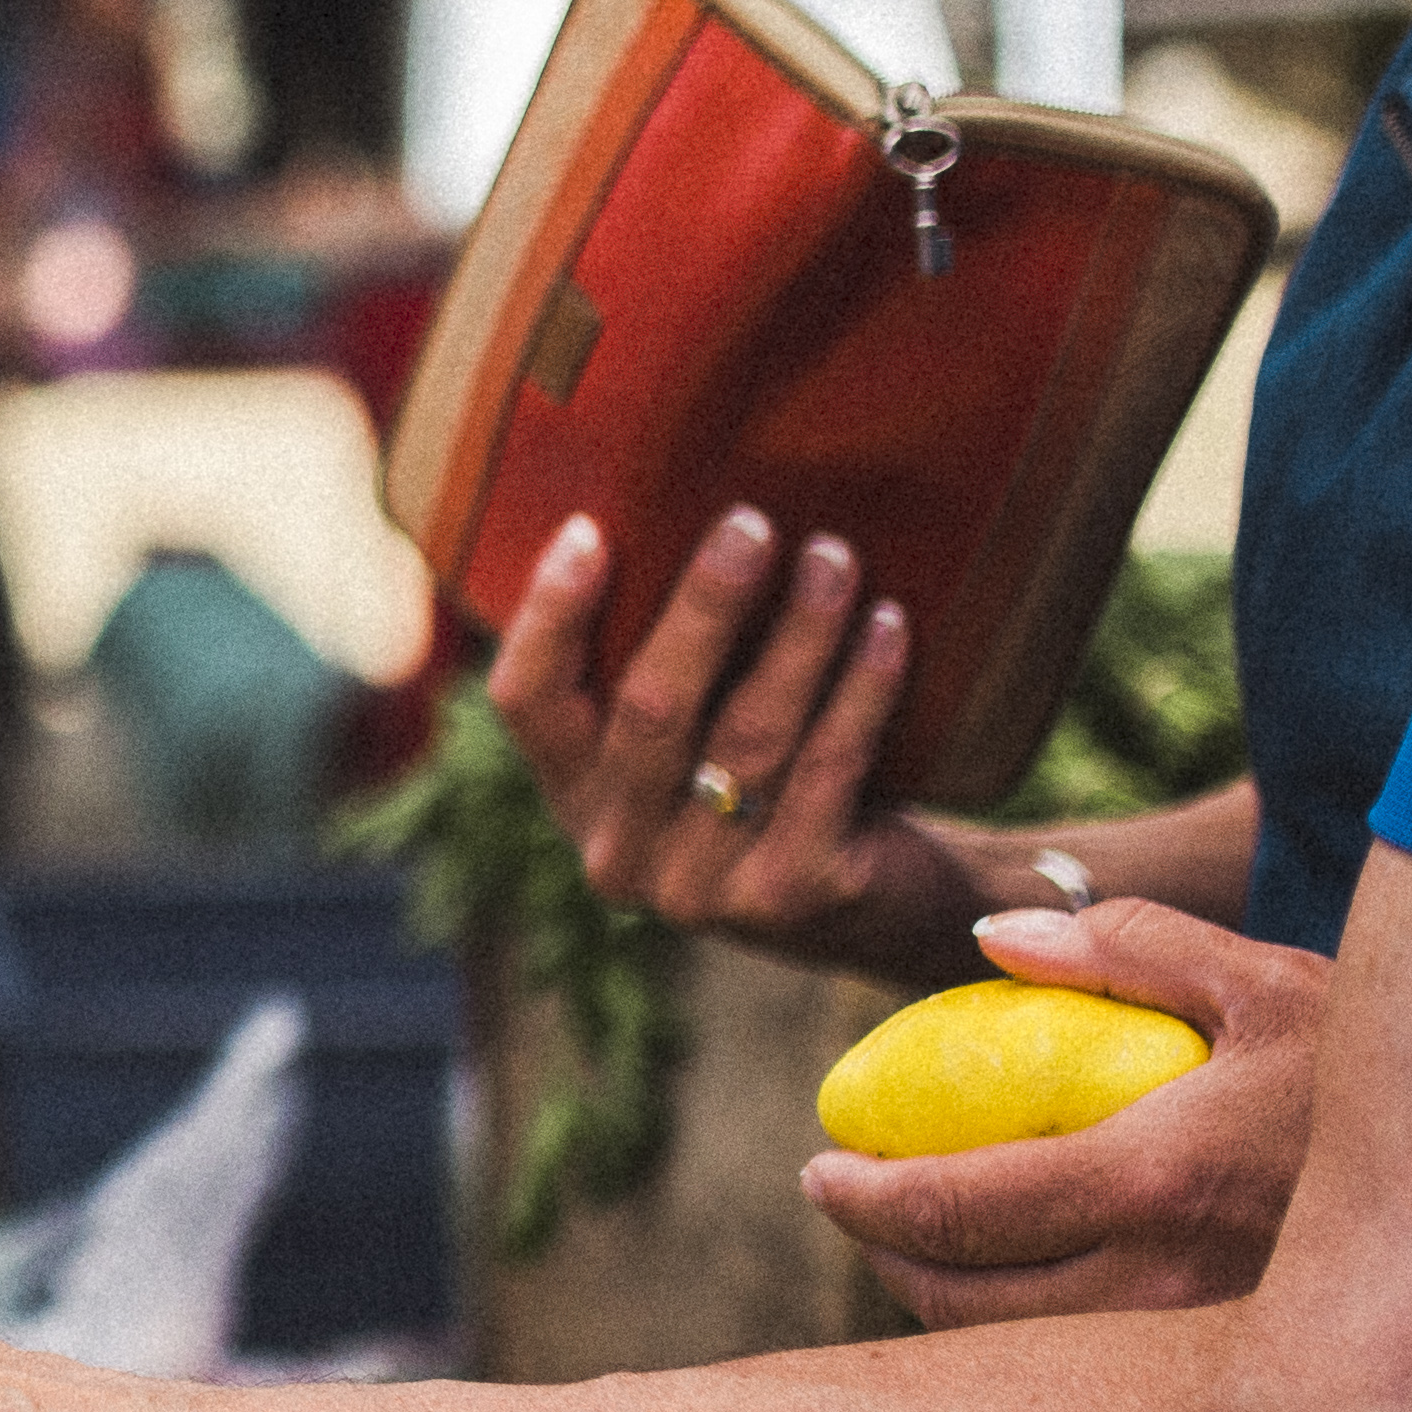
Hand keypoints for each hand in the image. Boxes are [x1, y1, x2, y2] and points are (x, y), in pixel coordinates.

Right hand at [485, 508, 968, 985]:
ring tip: (835, 559)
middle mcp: (617, 852)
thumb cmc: (770, 781)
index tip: (589, 529)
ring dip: (799, 634)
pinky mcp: (792, 896)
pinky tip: (887, 628)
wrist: (877, 906)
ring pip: (749, 735)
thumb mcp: (692, 735)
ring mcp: (701, 886)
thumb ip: (658, 661)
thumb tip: (659, 505)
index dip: (548, 615)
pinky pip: (826, 771)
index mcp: (574, 794)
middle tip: (750, 524)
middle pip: (649, 709)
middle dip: (704, 607)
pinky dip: (861, 692)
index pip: (524, 700)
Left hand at [808, 901, 1328, 1326]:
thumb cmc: (1387, 1065)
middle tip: (858, 1206)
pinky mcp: (1239, 1372)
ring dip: (956, 1305)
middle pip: (968, 1305)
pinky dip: (1037, 1336)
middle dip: (891, 1261)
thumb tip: (998, 937)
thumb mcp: (1266, 979)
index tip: (819, 1170)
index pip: (959, 1212)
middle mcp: (1171, 1284)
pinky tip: (1035, 1284)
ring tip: (929, 1244)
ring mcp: (1205, 1344)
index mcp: (1158, 1181)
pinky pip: (1098, 1370)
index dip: (865, 1199)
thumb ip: (1128, 948)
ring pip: (1026, 1356)